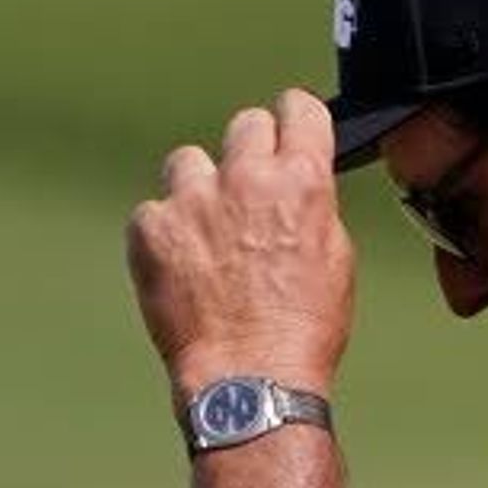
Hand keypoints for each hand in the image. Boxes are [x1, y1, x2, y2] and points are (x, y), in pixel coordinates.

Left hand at [125, 88, 355, 394]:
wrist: (250, 378)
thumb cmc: (300, 331)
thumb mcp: (335, 260)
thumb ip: (312, 207)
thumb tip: (297, 189)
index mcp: (301, 182)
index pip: (298, 109)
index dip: (294, 121)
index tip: (288, 132)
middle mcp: (246, 179)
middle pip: (244, 125)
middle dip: (249, 155)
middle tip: (249, 196)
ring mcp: (193, 200)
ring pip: (190, 163)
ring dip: (199, 190)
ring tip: (209, 239)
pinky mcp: (151, 228)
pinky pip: (154, 211)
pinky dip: (166, 235)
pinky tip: (183, 269)